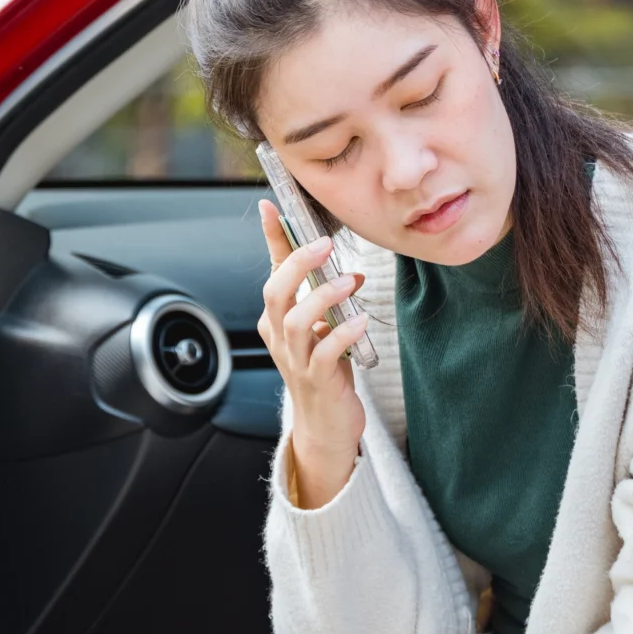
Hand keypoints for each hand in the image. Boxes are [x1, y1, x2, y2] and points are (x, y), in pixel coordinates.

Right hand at [257, 198, 367, 507]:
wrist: (327, 427)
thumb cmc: (326, 374)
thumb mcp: (324, 330)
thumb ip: (329, 302)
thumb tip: (350, 273)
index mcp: (277, 320)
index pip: (272, 271)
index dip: (271, 239)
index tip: (270, 206)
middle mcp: (280, 337)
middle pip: (275, 292)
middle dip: (298, 264)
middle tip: (324, 244)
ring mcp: (296, 360)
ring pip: (296, 320)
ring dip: (323, 296)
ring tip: (350, 282)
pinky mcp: (317, 380)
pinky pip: (325, 352)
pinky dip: (342, 333)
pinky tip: (361, 321)